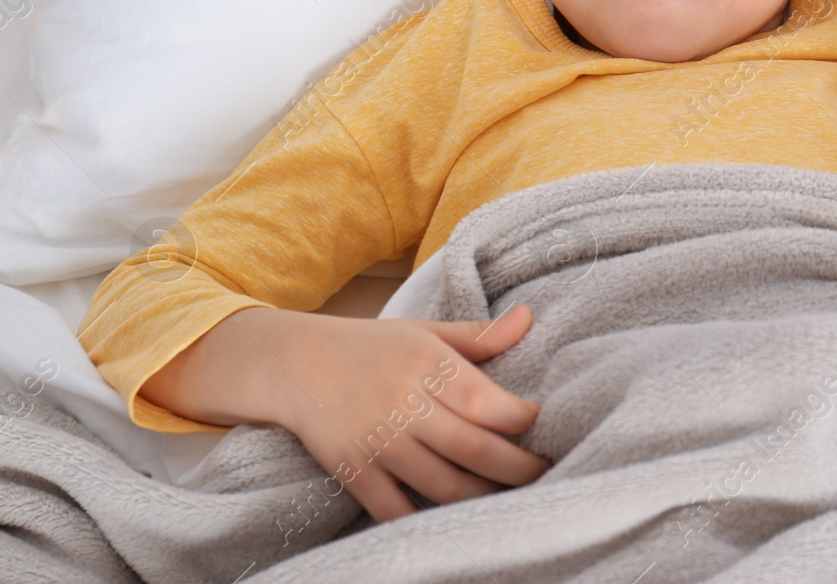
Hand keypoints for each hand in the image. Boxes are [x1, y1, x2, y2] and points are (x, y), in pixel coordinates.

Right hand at [264, 305, 549, 521]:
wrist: (293, 364)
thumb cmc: (370, 346)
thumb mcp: (424, 330)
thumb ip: (478, 335)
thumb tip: (529, 318)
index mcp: (427, 364)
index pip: (489, 403)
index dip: (524, 421)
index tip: (544, 425)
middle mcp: (405, 405)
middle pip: (475, 450)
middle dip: (519, 468)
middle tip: (544, 470)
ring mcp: (378, 444)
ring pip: (445, 486)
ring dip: (484, 496)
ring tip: (509, 493)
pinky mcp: (354, 473)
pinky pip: (397, 510)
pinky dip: (428, 519)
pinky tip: (456, 517)